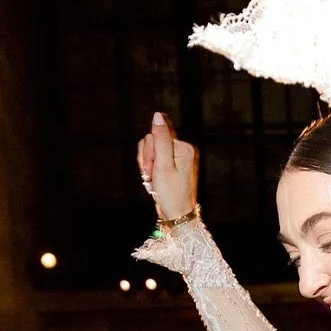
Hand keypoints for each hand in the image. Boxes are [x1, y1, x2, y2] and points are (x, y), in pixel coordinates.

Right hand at [136, 112, 198, 226]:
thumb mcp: (163, 165)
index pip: (156, 134)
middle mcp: (183, 149)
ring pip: (150, 151)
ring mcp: (178, 158)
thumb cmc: (171, 194)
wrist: (177, 215)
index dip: (149, 152)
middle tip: (152, 178)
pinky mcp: (172, 165)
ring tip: (153, 181)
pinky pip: (154, 160)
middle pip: (152, 141)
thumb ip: (160, 139)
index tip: (152, 168)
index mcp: (183, 147)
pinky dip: (150, 171)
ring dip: (147, 166)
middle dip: (147, 160)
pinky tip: (154, 182)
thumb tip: (157, 115)